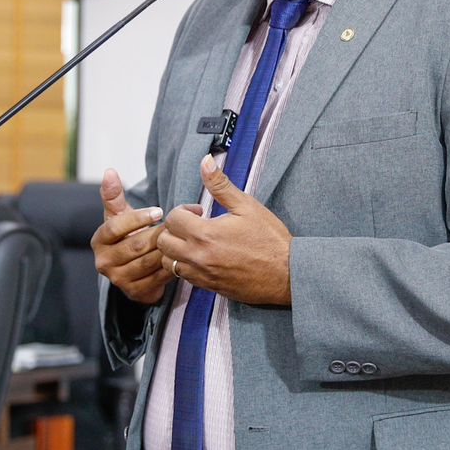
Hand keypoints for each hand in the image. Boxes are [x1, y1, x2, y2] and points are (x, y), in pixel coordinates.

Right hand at [91, 168, 172, 304]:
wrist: (134, 267)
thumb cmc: (127, 235)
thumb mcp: (119, 215)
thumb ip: (113, 195)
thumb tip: (109, 171)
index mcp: (99, 241)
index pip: (116, 227)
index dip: (138, 218)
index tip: (160, 210)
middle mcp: (104, 262)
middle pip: (135, 245)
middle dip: (160, 233)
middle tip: (181, 222)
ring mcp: (118, 280)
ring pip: (148, 261)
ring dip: (168, 248)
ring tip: (185, 237)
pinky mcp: (134, 293)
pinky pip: (158, 278)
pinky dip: (172, 266)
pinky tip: (183, 255)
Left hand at [158, 155, 292, 305]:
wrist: (286, 274)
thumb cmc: (270, 239)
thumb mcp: (247, 206)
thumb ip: (221, 185)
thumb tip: (205, 161)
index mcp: (205, 234)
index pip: (172, 219)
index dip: (183, 210)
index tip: (199, 211)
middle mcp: (198, 257)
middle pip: (163, 242)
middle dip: (174, 229)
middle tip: (193, 225)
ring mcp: (201, 275)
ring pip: (168, 263)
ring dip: (176, 250)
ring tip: (194, 242)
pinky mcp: (208, 287)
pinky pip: (182, 277)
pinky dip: (186, 265)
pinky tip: (203, 257)